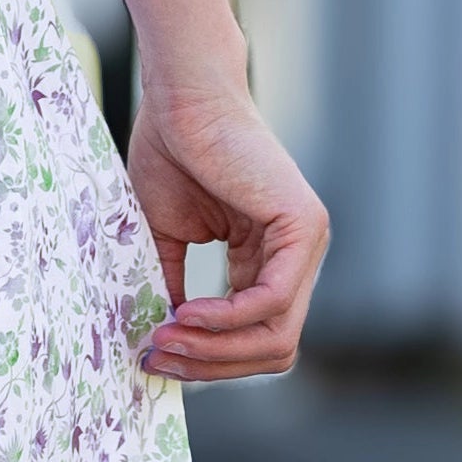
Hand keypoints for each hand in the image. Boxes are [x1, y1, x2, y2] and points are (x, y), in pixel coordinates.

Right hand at [125, 76, 326, 381]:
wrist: (181, 98)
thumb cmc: (171, 152)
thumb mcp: (168, 237)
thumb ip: (175, 286)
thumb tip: (161, 344)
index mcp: (270, 260)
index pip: (257, 339)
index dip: (208, 360)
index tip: (154, 357)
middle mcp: (297, 258)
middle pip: (271, 349)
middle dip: (211, 364)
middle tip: (156, 357)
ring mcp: (308, 243)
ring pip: (276, 336)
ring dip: (215, 349)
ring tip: (165, 337)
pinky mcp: (304, 226)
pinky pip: (272, 300)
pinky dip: (227, 318)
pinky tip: (187, 313)